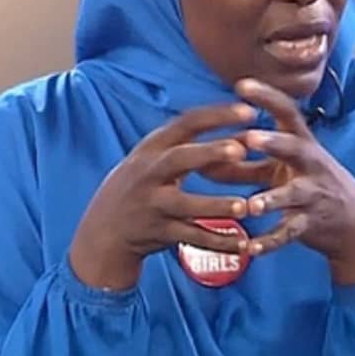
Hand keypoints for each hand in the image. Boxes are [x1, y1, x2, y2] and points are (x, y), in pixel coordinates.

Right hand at [69, 103, 256, 290]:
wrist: (102, 231)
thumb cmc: (144, 185)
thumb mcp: (161, 161)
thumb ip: (201, 149)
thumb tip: (252, 134)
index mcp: (153, 148)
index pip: (186, 123)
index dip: (217, 116)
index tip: (250, 110)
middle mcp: (149, 173)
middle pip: (178, 159)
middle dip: (209, 153)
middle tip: (240, 150)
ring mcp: (152, 205)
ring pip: (186, 205)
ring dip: (216, 205)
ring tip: (245, 206)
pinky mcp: (158, 233)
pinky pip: (192, 237)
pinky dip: (218, 241)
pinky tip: (244, 244)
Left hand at [231, 78, 354, 285]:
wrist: (354, 224)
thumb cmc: (310, 188)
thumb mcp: (282, 171)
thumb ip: (245, 166)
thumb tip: (203, 159)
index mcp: (303, 144)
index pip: (288, 113)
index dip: (267, 98)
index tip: (242, 84)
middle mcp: (312, 165)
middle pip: (296, 149)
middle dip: (274, 143)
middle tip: (249, 139)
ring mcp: (314, 194)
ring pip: (293, 195)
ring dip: (270, 199)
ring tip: (250, 206)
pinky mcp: (312, 223)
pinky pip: (289, 233)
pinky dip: (269, 242)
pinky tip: (250, 249)